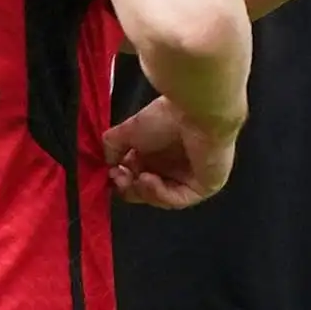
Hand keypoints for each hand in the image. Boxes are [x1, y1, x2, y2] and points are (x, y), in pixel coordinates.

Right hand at [102, 96, 238, 209]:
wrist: (197, 111)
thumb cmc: (166, 116)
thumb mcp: (129, 129)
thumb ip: (113, 146)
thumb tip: (107, 163)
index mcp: (158, 150)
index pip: (136, 174)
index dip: (121, 177)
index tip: (110, 172)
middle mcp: (173, 164)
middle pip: (147, 189)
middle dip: (129, 187)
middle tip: (119, 179)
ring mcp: (190, 177)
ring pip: (161, 197)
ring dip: (143, 191)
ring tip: (136, 178)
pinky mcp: (204, 186)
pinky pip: (178, 199)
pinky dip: (160, 193)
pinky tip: (149, 179)